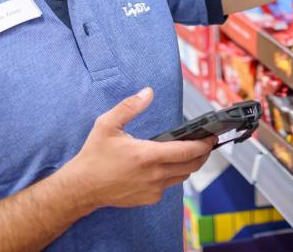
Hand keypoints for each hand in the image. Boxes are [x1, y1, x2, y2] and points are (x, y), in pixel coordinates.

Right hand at [63, 88, 212, 210]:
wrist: (81, 187)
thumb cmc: (94, 156)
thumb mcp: (107, 125)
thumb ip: (130, 106)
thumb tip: (148, 92)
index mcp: (147, 155)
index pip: (187, 151)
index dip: (203, 144)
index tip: (211, 137)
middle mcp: (154, 175)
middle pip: (192, 165)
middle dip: (203, 154)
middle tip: (205, 143)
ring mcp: (153, 189)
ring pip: (182, 176)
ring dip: (188, 164)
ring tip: (188, 152)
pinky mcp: (149, 198)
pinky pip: (169, 186)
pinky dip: (173, 175)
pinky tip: (165, 165)